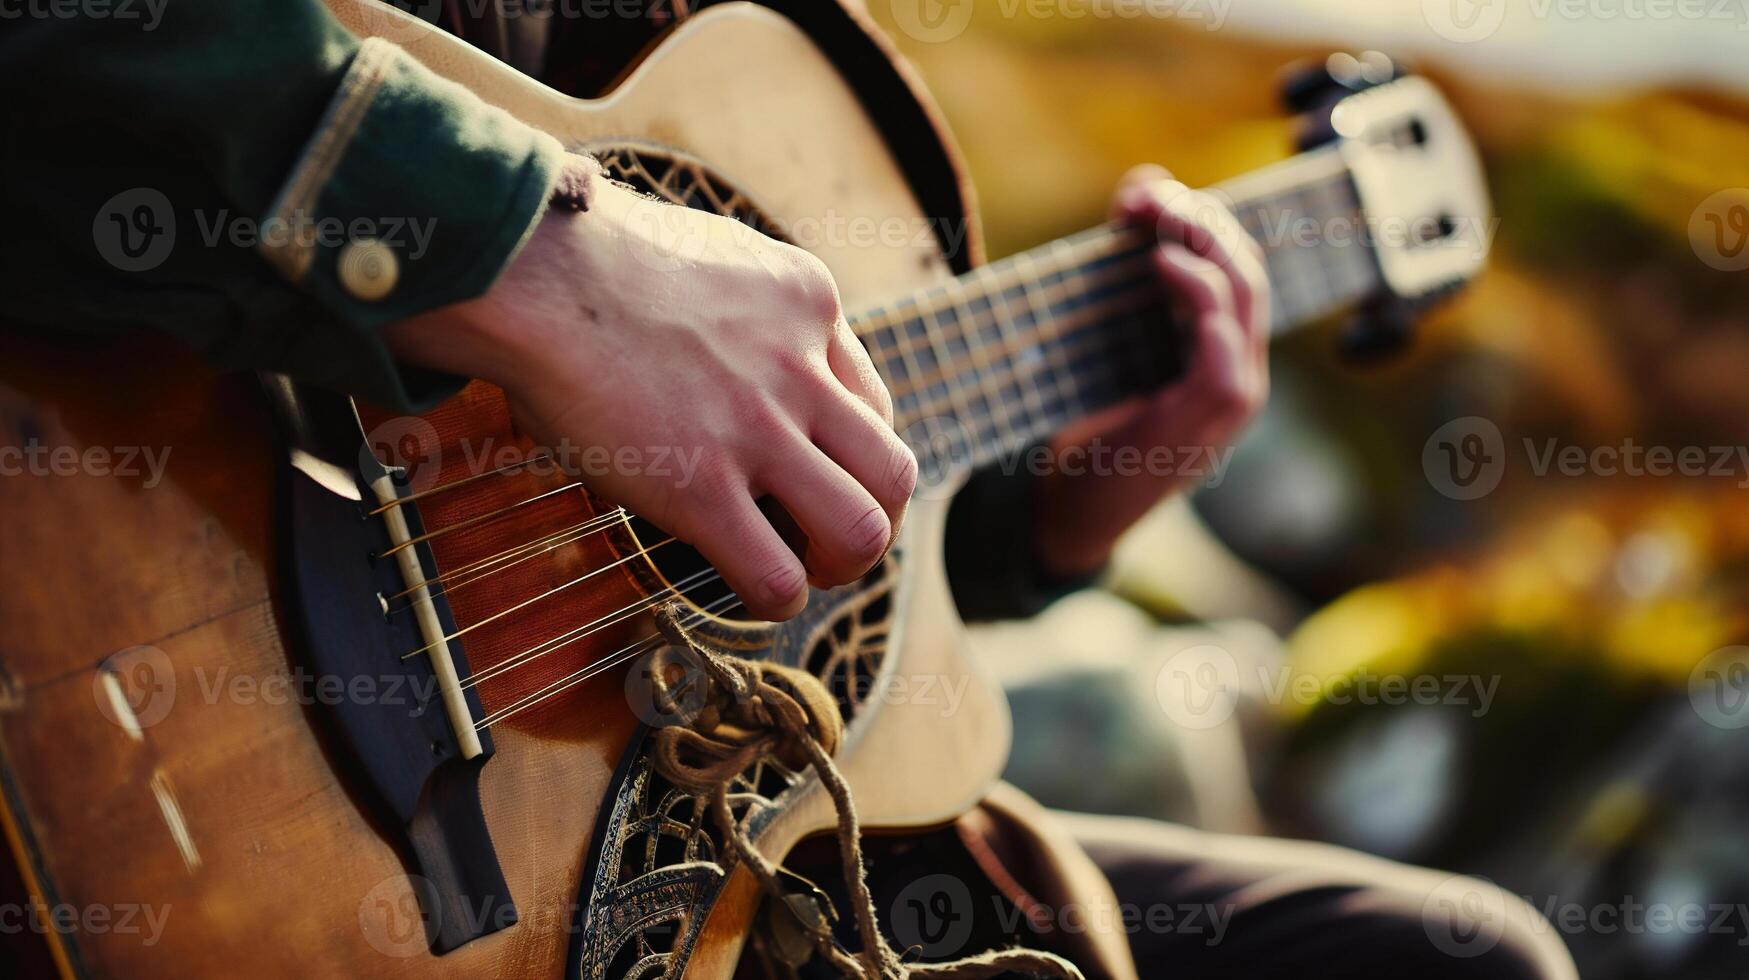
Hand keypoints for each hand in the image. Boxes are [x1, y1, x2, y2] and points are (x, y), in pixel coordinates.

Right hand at [386, 162, 915, 620]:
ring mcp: (755, 431)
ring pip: (861, 530)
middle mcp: (800, 369)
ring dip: (841, 567)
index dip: (853, 457)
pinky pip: (776, 575)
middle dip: (874, 521)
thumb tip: (728, 331)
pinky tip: (757, 594)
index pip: (876, 404)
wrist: (533, 267)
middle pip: (893, 473)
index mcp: (806, 304)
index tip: (817, 476)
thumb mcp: (711, 251)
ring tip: (805, 573)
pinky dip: (779, 600)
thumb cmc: (590, 257)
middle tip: (829, 540)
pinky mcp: (699, 487)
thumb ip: (746, 299)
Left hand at [1031, 164, 1269, 578]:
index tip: (1141, 192)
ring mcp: (1234, 396)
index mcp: (1221, 353)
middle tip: (1150, 194)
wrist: (1068, 511)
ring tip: (1156, 218)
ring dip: (1202, 244)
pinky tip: (1164, 267)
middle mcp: (1239, 370)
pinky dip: (1200, 298)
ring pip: (1243, 297)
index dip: (1196, 218)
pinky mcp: (1211, 418)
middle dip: (1202, 219)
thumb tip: (1136, 192)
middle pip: (1245, 270)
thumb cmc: (1084, 427)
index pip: (1233, 266)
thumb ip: (1121, 280)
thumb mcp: (1105, 343)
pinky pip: (1224, 347)